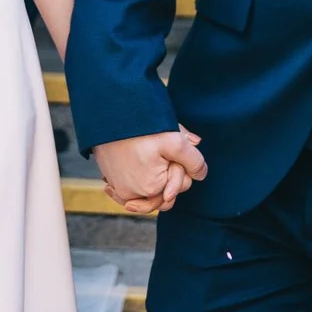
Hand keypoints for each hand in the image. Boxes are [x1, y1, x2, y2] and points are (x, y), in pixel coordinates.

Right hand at [91, 129, 207, 215]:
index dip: (180, 166)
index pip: (181, 185)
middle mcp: (134, 195)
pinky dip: (137, 187)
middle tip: (161, 152)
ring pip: (150, 192)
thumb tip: (202, 174)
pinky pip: (131, 193)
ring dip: (155, 179)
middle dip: (168, 173)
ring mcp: (121, 191)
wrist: (110, 116)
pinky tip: (140, 174)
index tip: (170, 150)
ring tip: (153, 159)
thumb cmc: (141, 127)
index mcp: (152, 188)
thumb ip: (193, 159)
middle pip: (165, 191)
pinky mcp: (112, 183)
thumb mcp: (174, 140)